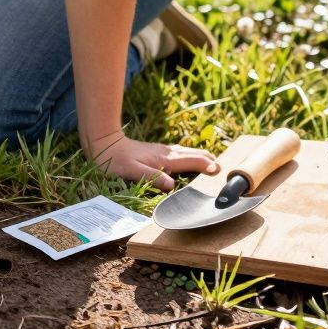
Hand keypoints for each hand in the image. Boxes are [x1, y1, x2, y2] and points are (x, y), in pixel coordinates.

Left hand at [85, 130, 218, 190]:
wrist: (104, 142)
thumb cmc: (116, 159)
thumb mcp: (132, 171)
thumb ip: (152, 177)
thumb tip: (172, 185)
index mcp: (165, 159)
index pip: (192, 161)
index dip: (206, 165)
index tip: (219, 171)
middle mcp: (167, 153)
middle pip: (194, 154)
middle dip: (209, 159)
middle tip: (223, 168)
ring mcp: (162, 150)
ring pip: (188, 152)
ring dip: (202, 156)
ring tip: (213, 162)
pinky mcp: (157, 151)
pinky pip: (180, 153)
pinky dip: (191, 155)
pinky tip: (189, 158)